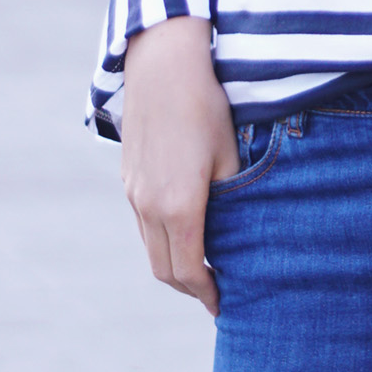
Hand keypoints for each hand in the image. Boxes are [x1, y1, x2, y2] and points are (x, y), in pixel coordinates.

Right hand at [119, 19, 238, 315]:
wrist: (163, 65)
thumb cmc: (207, 108)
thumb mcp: (232, 158)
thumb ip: (233, 203)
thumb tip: (241, 239)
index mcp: (178, 207)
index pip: (189, 272)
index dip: (207, 295)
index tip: (225, 306)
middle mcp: (148, 206)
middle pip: (165, 270)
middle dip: (191, 288)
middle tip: (217, 295)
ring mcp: (134, 193)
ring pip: (151, 248)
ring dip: (175, 265)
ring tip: (204, 268)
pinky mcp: (129, 178)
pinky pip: (144, 224)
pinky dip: (163, 240)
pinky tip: (186, 231)